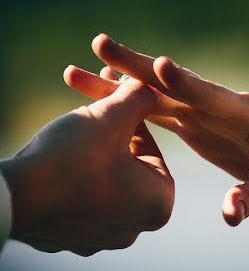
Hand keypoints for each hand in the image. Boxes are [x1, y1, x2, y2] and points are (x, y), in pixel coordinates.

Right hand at [0, 80, 173, 255]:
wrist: (11, 198)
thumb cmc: (72, 158)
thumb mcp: (113, 116)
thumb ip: (140, 97)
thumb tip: (152, 89)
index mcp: (157, 205)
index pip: (152, 151)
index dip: (134, 119)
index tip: (118, 98)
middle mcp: (131, 229)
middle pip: (127, 166)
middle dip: (113, 132)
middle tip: (98, 103)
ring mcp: (97, 237)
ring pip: (102, 178)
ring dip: (92, 149)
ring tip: (76, 123)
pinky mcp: (65, 236)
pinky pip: (77, 195)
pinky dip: (71, 172)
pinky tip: (56, 152)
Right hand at [64, 35, 248, 226]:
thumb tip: (227, 213)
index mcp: (247, 114)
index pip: (212, 96)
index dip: (186, 82)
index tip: (160, 64)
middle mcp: (223, 105)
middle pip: (175, 84)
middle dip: (139, 66)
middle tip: (101, 43)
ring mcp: (207, 112)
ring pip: (158, 95)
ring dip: (121, 84)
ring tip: (77, 73)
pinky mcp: (197, 124)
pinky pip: (157, 111)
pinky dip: (128, 104)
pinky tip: (97, 97)